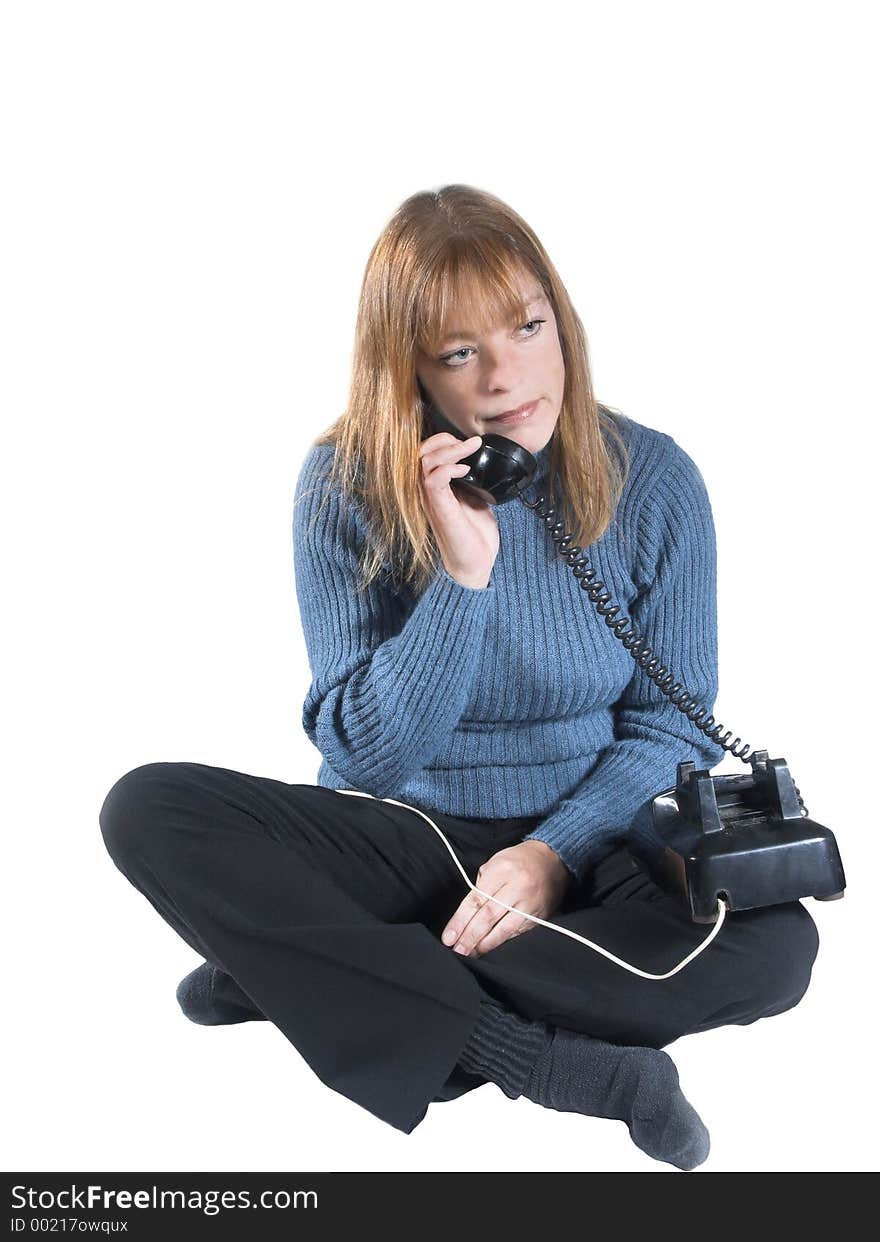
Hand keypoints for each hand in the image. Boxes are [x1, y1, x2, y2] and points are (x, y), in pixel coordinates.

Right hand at [417, 432, 499, 588]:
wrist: (476, 562)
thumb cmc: (474, 534)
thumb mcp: (476, 497)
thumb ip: (473, 479)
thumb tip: (482, 460)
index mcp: (435, 487)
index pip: (425, 453)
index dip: (443, 441)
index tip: (469, 442)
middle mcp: (427, 491)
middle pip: (420, 451)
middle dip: (444, 439)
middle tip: (470, 442)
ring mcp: (431, 499)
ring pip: (424, 461)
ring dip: (450, 450)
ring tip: (471, 448)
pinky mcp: (440, 509)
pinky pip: (433, 480)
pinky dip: (450, 468)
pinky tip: (466, 470)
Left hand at [441, 840, 572, 957]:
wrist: (553, 859)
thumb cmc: (519, 861)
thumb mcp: (495, 862)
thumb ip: (481, 885)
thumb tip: (467, 913)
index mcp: (501, 870)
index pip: (475, 900)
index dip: (460, 921)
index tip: (449, 937)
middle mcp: (517, 887)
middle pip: (488, 917)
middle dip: (469, 937)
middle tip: (456, 951)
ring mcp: (530, 903)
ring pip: (504, 930)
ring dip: (484, 945)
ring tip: (470, 954)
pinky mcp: (540, 916)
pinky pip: (518, 932)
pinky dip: (502, 942)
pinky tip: (490, 948)